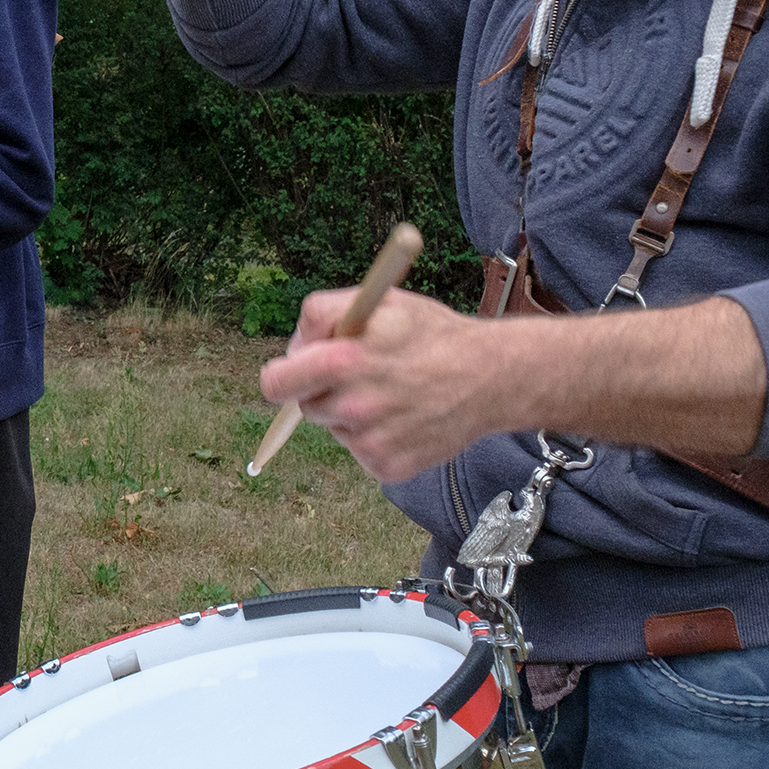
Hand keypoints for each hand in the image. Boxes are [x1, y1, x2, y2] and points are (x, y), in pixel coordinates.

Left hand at [256, 287, 506, 482]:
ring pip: (335, 427)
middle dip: (322, 390)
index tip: (300, 369)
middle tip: (358, 376)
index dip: (284, 374)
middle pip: (305, 406)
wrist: (493, 377)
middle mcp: (353, 406)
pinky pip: (360, 451)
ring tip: (393, 393)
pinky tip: (405, 418)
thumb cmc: (432, 334)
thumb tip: (295, 346)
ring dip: (352, 414)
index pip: (275, 382)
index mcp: (343, 361)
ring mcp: (370, 441)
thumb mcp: (377, 302)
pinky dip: (376, 437)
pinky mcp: (387, 466)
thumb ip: (323, 314)